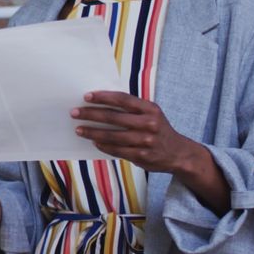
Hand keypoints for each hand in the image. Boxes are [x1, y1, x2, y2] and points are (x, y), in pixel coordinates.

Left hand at [71, 91, 195, 173]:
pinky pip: (117, 150)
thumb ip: (132, 108)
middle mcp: (149, 124)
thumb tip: (101, 103)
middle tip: (75, 112)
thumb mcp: (151, 113)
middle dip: (91, 114)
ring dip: (92, 132)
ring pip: (112, 136)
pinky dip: (103, 145)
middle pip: (113, 117)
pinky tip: (94, 141)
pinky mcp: (141, 156)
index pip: (122, 99)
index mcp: (150, 109)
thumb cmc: (158, 129)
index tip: (86, 96)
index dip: (103, 97)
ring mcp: (145, 141)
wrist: (179, 153)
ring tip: (79, 129)